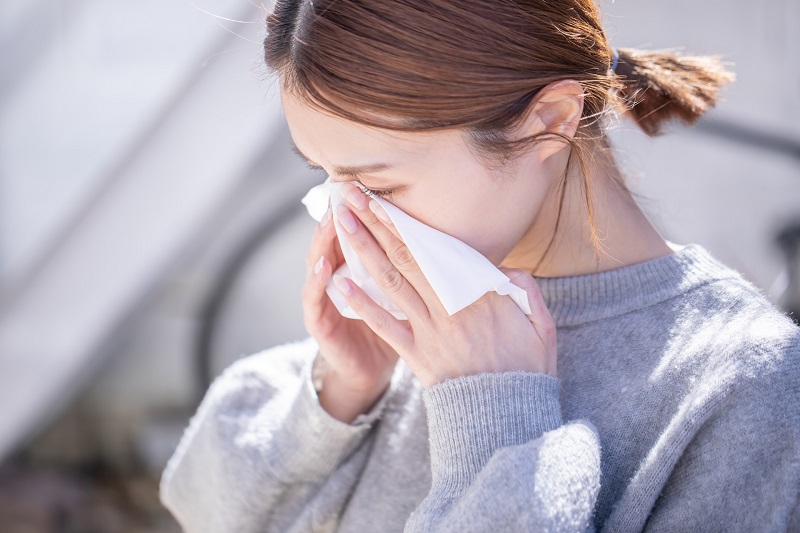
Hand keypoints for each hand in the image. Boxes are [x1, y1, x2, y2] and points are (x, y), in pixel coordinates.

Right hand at [302, 203, 399, 414]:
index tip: (375, 189)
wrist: (369, 369)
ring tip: (331, 221)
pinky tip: (324, 267)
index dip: (368, 215)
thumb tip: (454, 246)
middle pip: (337, 242)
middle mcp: (338, 277)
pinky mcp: (319, 322)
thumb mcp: (406, 296)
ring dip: (324, 242)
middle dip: (343, 217)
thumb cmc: (391, 329)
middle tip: (347, 192)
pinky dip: (318, 283)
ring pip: (319, 263)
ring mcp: (325, 299)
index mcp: (362, 270)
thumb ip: (419, 271)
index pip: (363, 237)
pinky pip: (315, 300)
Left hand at [331, 183, 556, 387]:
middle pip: (404, 255)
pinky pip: (384, 325)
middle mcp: (447, 305)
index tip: (382, 198)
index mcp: (478, 293)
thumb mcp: (540, 322)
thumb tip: (503, 269)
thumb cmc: (527, 367)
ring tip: (341, 223)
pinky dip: (361, 303)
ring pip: (390, 281)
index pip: (433, 248)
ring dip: (362, 250)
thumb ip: (523, 288)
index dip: (404, 222)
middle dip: (374, 223)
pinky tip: (338, 282)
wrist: (507, 416)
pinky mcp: (415, 355)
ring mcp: (428, 329)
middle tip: (349, 195)